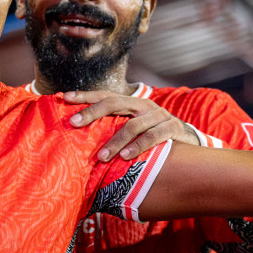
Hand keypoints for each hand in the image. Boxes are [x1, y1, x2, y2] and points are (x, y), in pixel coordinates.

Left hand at [63, 90, 200, 160]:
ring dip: (115, 141)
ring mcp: (159, 115)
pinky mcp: (172, 128)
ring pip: (133, 125)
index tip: (64, 97)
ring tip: (102, 157)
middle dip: (92, 112)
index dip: (85, 95)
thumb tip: (83, 144)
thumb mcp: (133, 130)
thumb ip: (114, 131)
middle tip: (74, 123)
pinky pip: (153, 136)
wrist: (189, 141)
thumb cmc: (152, 138)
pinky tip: (126, 157)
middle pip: (115, 102)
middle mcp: (143, 105)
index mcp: (131, 103)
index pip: (105, 95)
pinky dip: (138, 146)